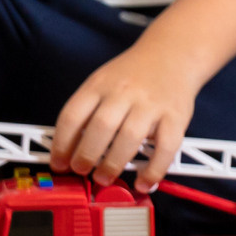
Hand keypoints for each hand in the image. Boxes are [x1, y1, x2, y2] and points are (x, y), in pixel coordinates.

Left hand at [51, 31, 205, 187]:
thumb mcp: (103, 82)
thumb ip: (87, 111)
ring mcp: (151, 103)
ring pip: (130, 137)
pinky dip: (154, 168)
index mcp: (100, 84)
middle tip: (81, 170)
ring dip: (113, 163)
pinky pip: (166, 146)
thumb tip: (69, 150)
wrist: (172, 54)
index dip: (61, 144)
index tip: (59, 163)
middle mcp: (125, 92)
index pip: (73, 115)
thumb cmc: (133, 75)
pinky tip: (145, 182)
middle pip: (101, 127)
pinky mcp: (176, 115)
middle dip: (86, 155)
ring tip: (104, 177)